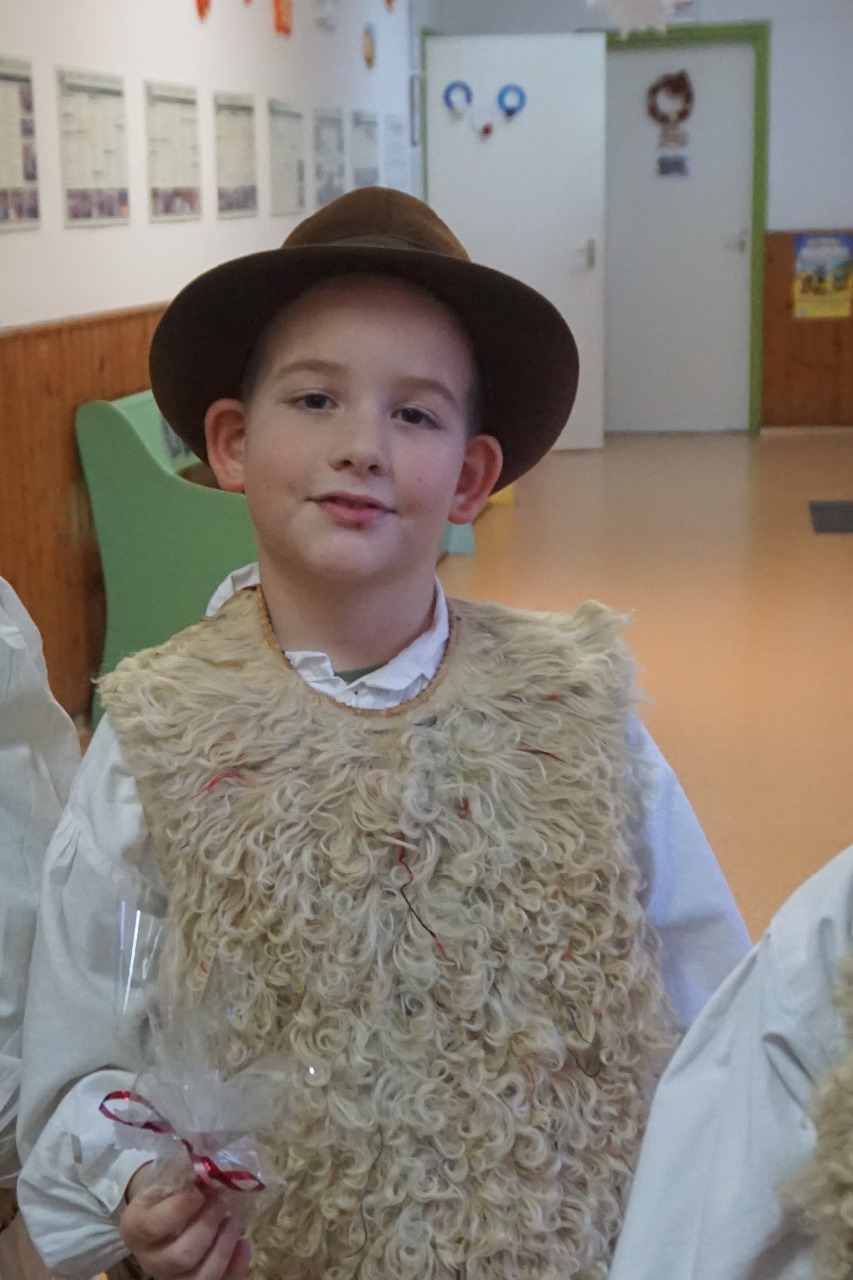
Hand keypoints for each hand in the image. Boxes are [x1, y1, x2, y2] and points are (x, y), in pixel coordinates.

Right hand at [120, 1167, 250, 1279]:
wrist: (163, 1216)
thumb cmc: (167, 1193)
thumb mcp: (166, 1178)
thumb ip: (183, 1174)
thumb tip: (211, 1165)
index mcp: (136, 1228)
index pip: (153, 1226)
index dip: (180, 1209)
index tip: (199, 1191)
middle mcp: (150, 1260)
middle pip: (180, 1257)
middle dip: (208, 1226)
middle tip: (222, 1202)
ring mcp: (171, 1277)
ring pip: (198, 1279)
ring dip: (223, 1249)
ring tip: (235, 1222)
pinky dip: (236, 1268)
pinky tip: (244, 1244)